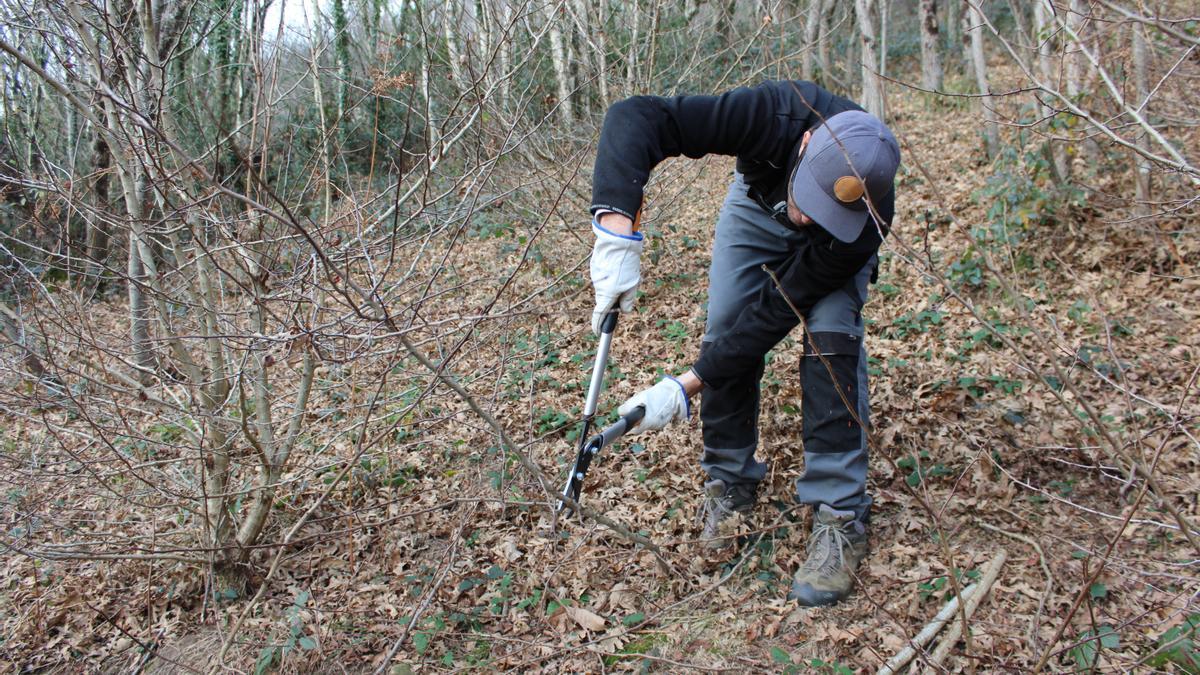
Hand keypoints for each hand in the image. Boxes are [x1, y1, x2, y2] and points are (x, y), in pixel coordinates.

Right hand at [590, 216, 642, 334]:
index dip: (598, 325)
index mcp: (608, 293)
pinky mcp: (594, 268)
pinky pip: (602, 277)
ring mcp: (595, 277)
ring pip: (604, 287)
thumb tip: (625, 310)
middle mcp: (598, 287)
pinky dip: (609, 275)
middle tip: (626, 286)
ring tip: (623, 271)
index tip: (597, 333)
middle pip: (604, 300)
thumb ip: (628, 299)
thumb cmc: (626, 262)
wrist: (616, 240)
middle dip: (613, 298)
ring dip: (612, 284)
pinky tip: (616, 266)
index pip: (600, 314)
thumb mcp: (633, 283)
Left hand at [618, 377, 688, 434]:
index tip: (625, 421)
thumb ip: (629, 406)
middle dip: (637, 418)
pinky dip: (651, 414)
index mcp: (649, 422)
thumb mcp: (640, 398)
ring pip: (646, 422)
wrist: (675, 393)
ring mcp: (660, 424)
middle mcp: (655, 426)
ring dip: (644, 415)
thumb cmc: (657, 395)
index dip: (629, 426)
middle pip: (640, 425)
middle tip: (638, 406)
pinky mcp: (663, 421)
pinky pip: (653, 420)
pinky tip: (653, 406)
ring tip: (647, 404)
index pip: (635, 430)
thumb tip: (620, 413)